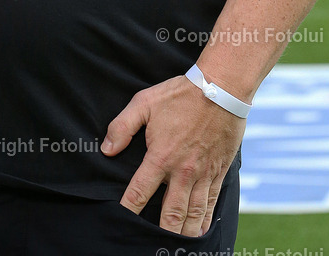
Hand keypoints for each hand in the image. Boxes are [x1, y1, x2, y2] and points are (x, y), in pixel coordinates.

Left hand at [101, 74, 244, 237]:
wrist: (221, 88)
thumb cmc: (181, 94)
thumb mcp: (144, 102)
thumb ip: (122, 126)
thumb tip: (107, 149)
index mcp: (161, 156)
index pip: (139, 192)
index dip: (128, 210)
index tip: (120, 221)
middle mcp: (182, 171)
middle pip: (170, 215)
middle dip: (160, 232)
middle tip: (150, 243)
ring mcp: (202, 174)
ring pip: (192, 215)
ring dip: (183, 233)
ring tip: (174, 246)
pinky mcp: (218, 172)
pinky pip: (211, 204)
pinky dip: (204, 221)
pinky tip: (199, 231)